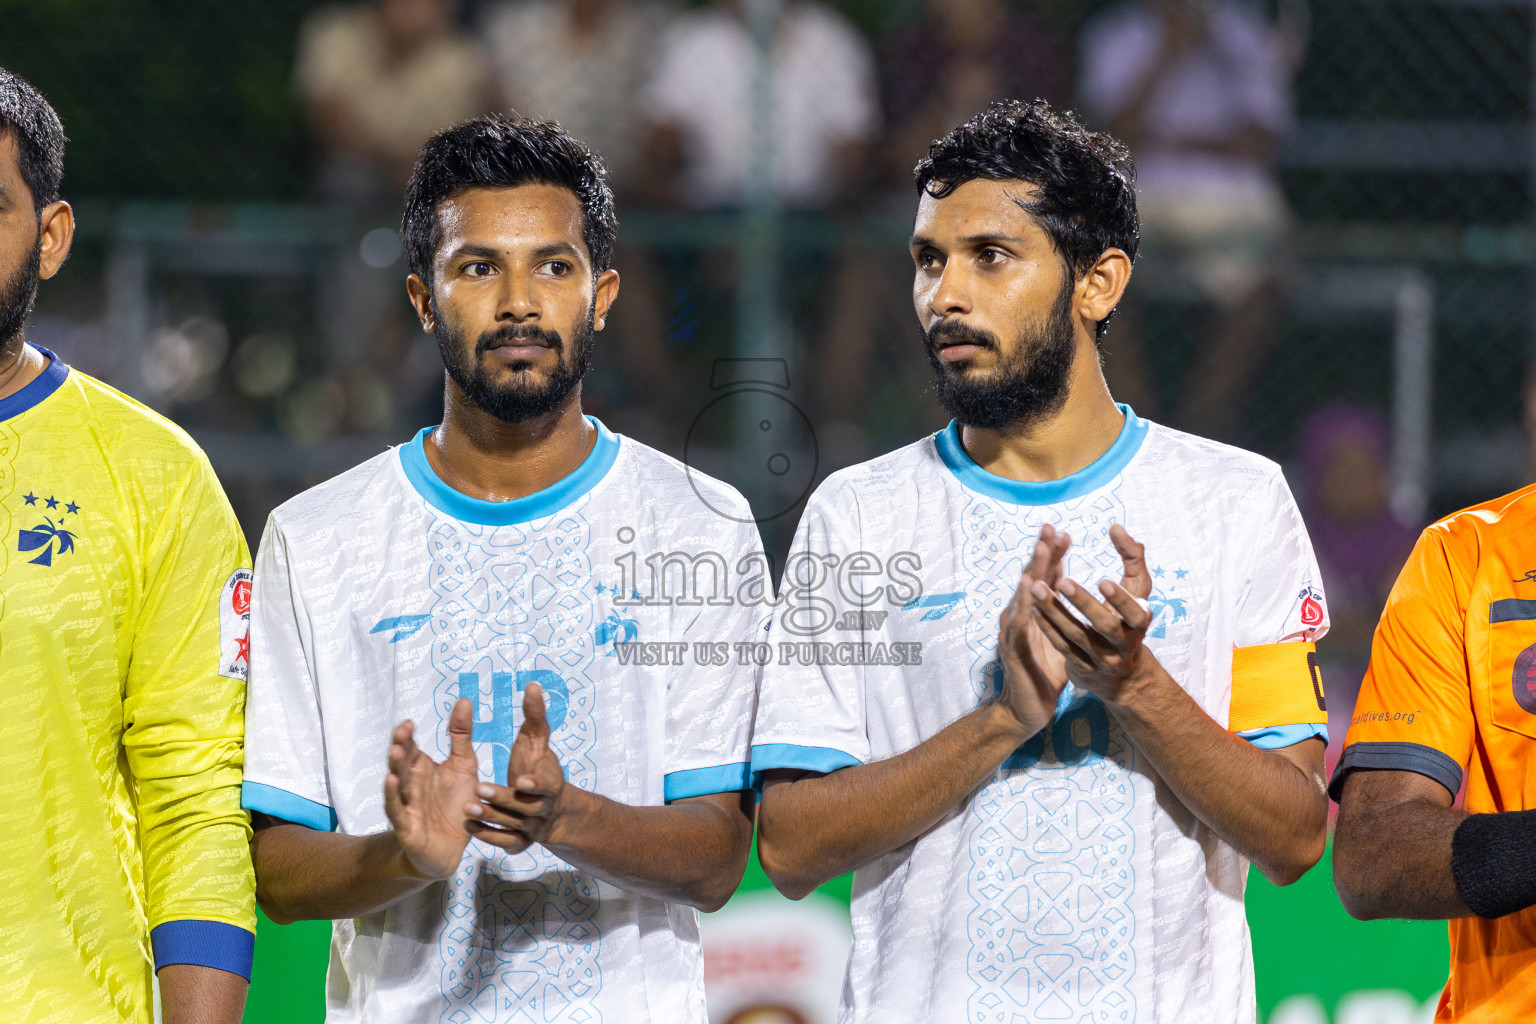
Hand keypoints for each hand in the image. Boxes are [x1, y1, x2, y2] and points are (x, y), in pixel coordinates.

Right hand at [384, 698, 479, 880]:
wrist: (451, 849)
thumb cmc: (455, 805)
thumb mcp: (463, 767)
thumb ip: (461, 736)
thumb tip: (463, 699)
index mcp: (422, 769)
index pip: (411, 748)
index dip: (407, 736)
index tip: (408, 722)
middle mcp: (411, 785)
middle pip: (402, 763)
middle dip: (401, 747)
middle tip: (401, 731)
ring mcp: (407, 806)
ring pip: (398, 785)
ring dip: (396, 769)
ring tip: (395, 752)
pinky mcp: (408, 827)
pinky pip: (398, 811)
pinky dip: (394, 798)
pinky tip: (392, 783)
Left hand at [465, 682, 567, 854]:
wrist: (553, 809)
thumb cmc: (540, 767)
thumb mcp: (538, 742)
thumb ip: (535, 716)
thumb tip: (532, 685)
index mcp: (552, 784)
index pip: (547, 787)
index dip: (536, 785)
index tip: (521, 781)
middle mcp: (544, 808)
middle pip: (526, 808)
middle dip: (503, 799)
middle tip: (480, 788)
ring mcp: (533, 828)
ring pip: (512, 826)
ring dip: (491, 817)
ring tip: (468, 808)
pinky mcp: (521, 843)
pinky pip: (506, 843)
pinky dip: (489, 836)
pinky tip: (470, 826)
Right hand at [995, 523, 1071, 738]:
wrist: (1025, 709)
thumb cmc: (1044, 674)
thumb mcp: (1062, 641)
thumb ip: (1068, 618)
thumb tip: (1083, 601)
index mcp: (1034, 614)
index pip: (1043, 579)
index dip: (1053, 556)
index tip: (1063, 533)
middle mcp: (1020, 617)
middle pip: (1031, 578)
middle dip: (1041, 552)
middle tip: (1050, 527)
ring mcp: (1014, 631)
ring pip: (1023, 595)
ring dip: (1033, 570)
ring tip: (1042, 548)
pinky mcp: (1013, 648)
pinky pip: (1019, 621)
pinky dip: (1023, 601)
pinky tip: (1029, 586)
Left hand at [1029, 524, 1155, 703]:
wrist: (1123, 674)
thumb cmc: (1128, 618)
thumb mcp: (1138, 591)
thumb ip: (1132, 558)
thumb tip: (1116, 527)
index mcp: (1140, 624)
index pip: (1135, 613)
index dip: (1121, 600)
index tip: (1103, 580)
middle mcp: (1123, 646)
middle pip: (1104, 626)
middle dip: (1084, 603)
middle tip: (1064, 580)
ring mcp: (1101, 660)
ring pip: (1076, 636)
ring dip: (1055, 611)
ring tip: (1037, 587)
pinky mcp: (1081, 668)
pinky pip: (1061, 646)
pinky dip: (1047, 626)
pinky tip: (1033, 607)